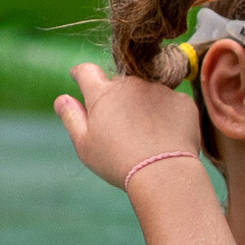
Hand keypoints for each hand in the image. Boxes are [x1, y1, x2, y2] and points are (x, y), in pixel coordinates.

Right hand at [54, 61, 203, 193]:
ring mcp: (159, 89)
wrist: (164, 173)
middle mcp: (131, 84)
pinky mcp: (182, 100)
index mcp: (103, 93)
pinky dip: (167, 116)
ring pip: (147, 93)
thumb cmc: (118, 162)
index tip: (78, 77)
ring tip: (147, 137)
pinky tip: (166, 137)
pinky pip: (171, 103)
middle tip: (121, 128)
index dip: (80, 74)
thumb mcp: (85, 145)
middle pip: (119, 84)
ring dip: (144, 106)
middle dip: (117, 98)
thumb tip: (62, 99)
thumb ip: (72, 117)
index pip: (86, 71)